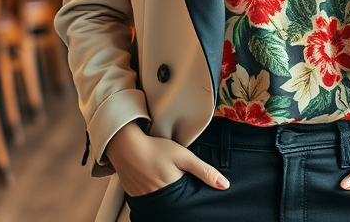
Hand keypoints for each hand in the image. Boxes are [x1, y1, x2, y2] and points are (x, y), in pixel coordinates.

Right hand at [104, 121, 229, 196]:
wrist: (125, 144)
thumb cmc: (155, 148)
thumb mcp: (183, 156)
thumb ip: (204, 171)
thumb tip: (224, 185)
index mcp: (173, 191)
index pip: (189, 202)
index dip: (194, 197)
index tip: (196, 191)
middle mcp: (158, 199)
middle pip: (176, 204)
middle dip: (181, 198)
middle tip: (180, 182)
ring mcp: (145, 199)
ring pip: (162, 203)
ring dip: (168, 197)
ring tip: (167, 181)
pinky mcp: (135, 196)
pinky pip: (149, 200)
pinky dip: (154, 195)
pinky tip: (154, 182)